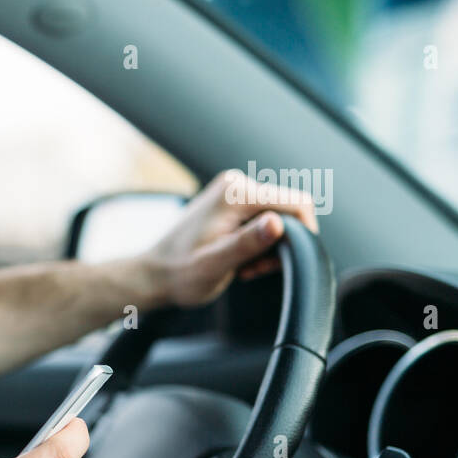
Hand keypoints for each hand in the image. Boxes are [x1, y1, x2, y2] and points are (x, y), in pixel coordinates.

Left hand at [144, 169, 319, 307]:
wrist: (155, 274)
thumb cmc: (180, 274)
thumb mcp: (214, 265)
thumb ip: (246, 244)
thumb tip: (277, 224)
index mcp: (236, 193)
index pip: (298, 204)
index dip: (301, 235)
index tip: (278, 263)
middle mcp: (237, 183)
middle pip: (290, 210)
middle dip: (282, 243)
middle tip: (253, 268)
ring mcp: (234, 190)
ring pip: (280, 216)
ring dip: (270, 245)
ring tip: (244, 266)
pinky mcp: (233, 201)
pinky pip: (264, 218)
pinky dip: (259, 241)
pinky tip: (239, 257)